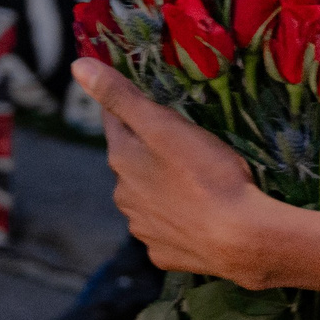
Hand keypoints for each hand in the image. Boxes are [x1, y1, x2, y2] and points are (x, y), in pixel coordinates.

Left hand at [74, 59, 298, 289]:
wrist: (241, 239)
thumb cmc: (206, 174)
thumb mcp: (164, 125)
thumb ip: (121, 96)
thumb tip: (78, 67)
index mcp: (121, 160)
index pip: (114, 120)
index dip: (130, 105)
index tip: (149, 96)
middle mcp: (124, 196)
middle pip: (131, 160)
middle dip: (148, 149)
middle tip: (184, 140)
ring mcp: (142, 229)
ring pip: (147, 196)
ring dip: (161, 186)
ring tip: (196, 179)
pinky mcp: (163, 253)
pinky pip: (165, 228)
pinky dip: (176, 219)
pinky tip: (199, 214)